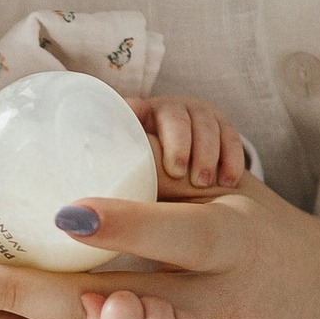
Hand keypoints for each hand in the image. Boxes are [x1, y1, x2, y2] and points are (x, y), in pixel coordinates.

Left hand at [0, 173, 319, 318]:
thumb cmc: (266, 236)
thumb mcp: (233, 193)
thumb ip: (168, 171)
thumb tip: (95, 128)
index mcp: (233, 243)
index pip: (179, 234)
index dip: (124, 226)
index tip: (62, 210)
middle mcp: (217, 307)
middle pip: (116, 305)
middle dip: (27, 293)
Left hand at [129, 94, 246, 191]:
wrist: (193, 187)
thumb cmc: (153, 186)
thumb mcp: (135, 179)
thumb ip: (120, 179)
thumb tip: (88, 208)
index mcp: (137, 121)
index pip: (131, 110)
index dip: (133, 117)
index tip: (135, 129)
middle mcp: (165, 112)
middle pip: (174, 117)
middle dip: (178, 143)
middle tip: (177, 172)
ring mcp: (196, 115)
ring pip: (204, 123)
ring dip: (205, 154)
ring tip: (203, 183)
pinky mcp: (222, 126)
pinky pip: (229, 135)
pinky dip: (231, 158)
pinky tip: (228, 180)